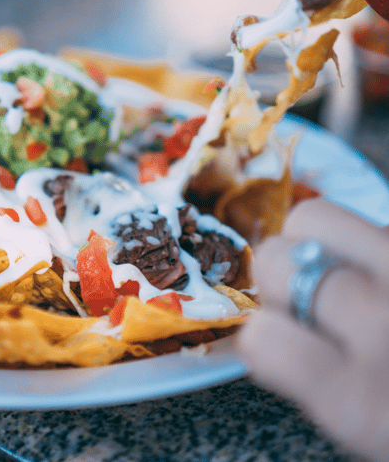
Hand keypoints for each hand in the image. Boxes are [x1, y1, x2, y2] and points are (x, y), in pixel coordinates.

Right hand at [237, 198, 388, 461]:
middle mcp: (386, 327)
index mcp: (360, 402)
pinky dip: (367, 238)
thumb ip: (318, 377)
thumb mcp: (370, 420)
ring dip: (319, 242)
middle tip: (314, 300)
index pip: (261, 336)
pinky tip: (388, 270)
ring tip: (352, 270)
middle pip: (277, 259)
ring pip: (316, 216)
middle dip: (281, 277)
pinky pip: (374, 216)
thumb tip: (270, 323)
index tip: (285, 341)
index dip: (264, 336)